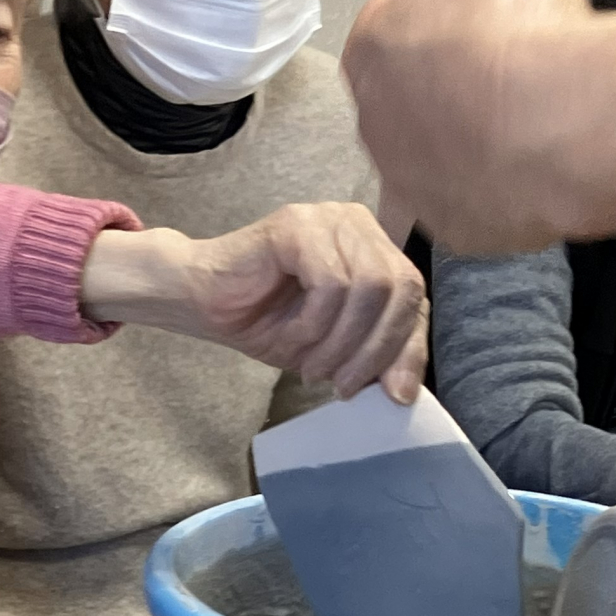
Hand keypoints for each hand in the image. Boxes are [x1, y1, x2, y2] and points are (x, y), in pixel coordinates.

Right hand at [81, 206, 427, 400]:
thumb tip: (404, 392)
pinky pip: (330, 284)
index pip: (415, 298)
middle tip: (342, 385)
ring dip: (340, 342)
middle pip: (401, 289)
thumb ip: (372, 356)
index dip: (408, 349)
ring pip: (369, 288)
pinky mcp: (298, 226)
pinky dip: (312, 325)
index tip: (393, 396)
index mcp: (374, 249)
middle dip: (375, 350)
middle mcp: (358, 225)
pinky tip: (291, 340)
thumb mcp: (331, 349)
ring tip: (310, 367)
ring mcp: (329, 220)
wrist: (200, 301)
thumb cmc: (264, 320)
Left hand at [342, 0, 595, 252]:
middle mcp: (374, 120)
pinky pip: (471, 202)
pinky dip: (498, 185)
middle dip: (454, 84)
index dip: (449, 20)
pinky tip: (532, 160)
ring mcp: (409, 181)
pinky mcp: (449, 226)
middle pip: (413, 95)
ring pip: (438, 154)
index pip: (400, 25)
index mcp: (372, 44)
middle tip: (508, 70)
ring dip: (472, 138)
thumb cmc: (526, 35)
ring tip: (527, 118)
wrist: (565, 124)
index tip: (484, 20)